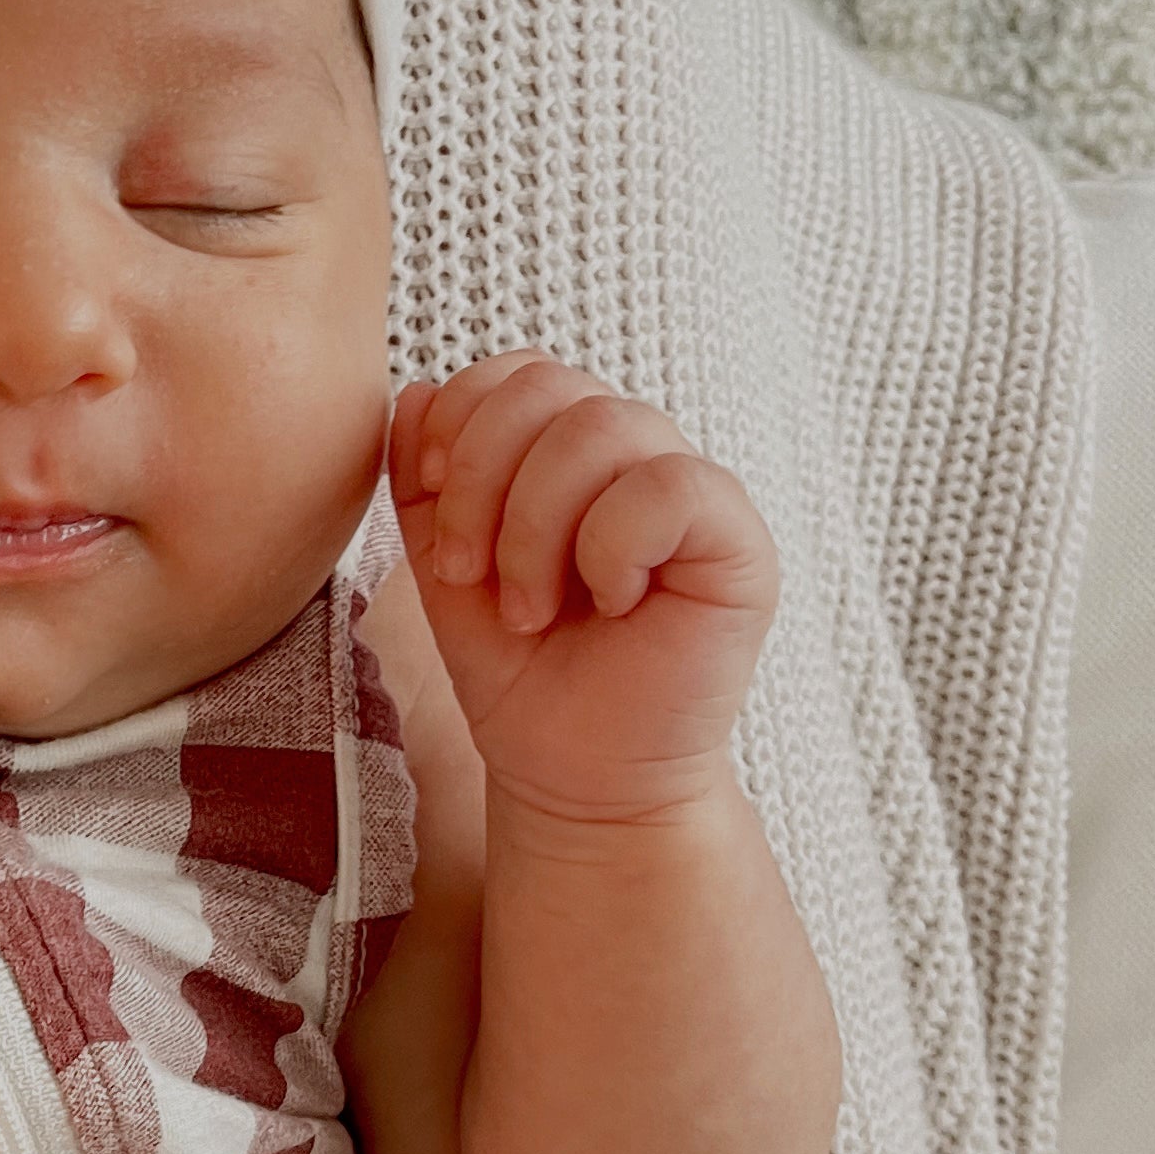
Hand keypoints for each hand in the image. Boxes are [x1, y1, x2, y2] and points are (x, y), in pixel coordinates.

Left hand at [387, 352, 778, 827]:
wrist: (576, 781)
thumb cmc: (522, 677)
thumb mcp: (447, 570)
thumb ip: (427, 484)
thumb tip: (416, 393)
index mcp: (570, 455)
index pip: (519, 372)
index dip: (460, 421)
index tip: (432, 501)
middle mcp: (636, 458)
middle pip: (550, 387)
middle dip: (482, 479)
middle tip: (470, 573)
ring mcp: (692, 492)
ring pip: (604, 427)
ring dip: (536, 525)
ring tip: (531, 607)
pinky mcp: (738, 541)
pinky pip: (670, 485)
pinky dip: (612, 545)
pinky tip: (612, 603)